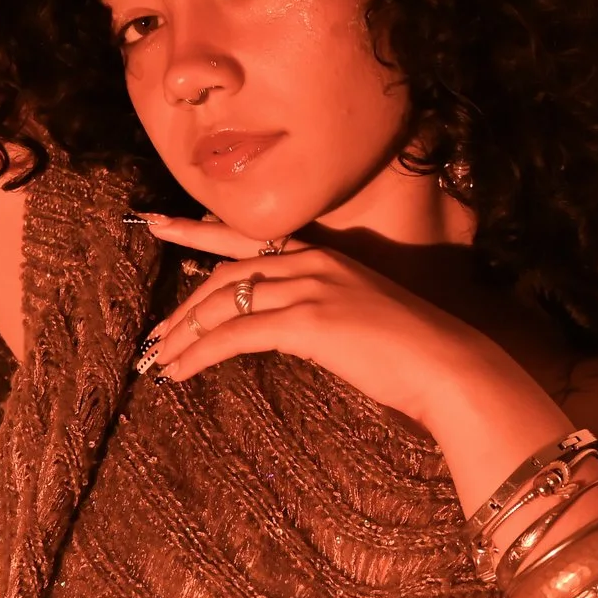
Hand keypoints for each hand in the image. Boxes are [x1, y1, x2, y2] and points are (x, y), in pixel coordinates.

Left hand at [130, 212, 506, 432]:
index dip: (199, 233)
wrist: (446, 365)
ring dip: (183, 334)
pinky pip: (234, 335)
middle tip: (151, 333)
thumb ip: (321, 313)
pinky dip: (200, 353)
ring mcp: (308, 288)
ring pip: (222, 303)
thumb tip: (288, 331)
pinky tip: (180, 372)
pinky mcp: (305, 321)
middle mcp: (311, 262)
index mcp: (323, 256)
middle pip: (224, 273)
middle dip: (182, 305)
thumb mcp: (360, 319)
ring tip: (159, 360)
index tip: (161, 225)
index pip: (248, 240)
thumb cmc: (411, 354)